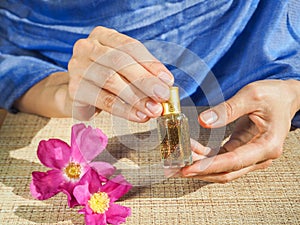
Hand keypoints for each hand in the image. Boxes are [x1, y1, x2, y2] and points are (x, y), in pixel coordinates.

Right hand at [68, 26, 173, 120]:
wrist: (76, 92)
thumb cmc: (104, 77)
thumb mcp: (123, 68)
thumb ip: (142, 72)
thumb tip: (165, 85)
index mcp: (102, 36)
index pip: (130, 46)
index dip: (151, 64)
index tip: (167, 80)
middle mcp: (87, 47)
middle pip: (120, 61)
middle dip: (145, 80)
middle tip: (162, 95)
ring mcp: (78, 67)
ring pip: (111, 80)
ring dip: (136, 97)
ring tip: (153, 109)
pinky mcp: (75, 89)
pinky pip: (102, 100)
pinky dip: (123, 109)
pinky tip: (138, 116)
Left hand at [181, 79, 299, 182]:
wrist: (285, 97)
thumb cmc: (273, 95)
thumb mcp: (251, 95)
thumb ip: (228, 109)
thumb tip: (203, 121)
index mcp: (267, 145)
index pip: (234, 161)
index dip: (209, 166)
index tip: (189, 168)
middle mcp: (261, 156)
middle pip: (227, 172)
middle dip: (200, 172)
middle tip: (175, 170)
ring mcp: (252, 156)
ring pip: (223, 168)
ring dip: (200, 167)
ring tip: (178, 162)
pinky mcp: (243, 150)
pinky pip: (223, 158)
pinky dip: (206, 158)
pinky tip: (191, 151)